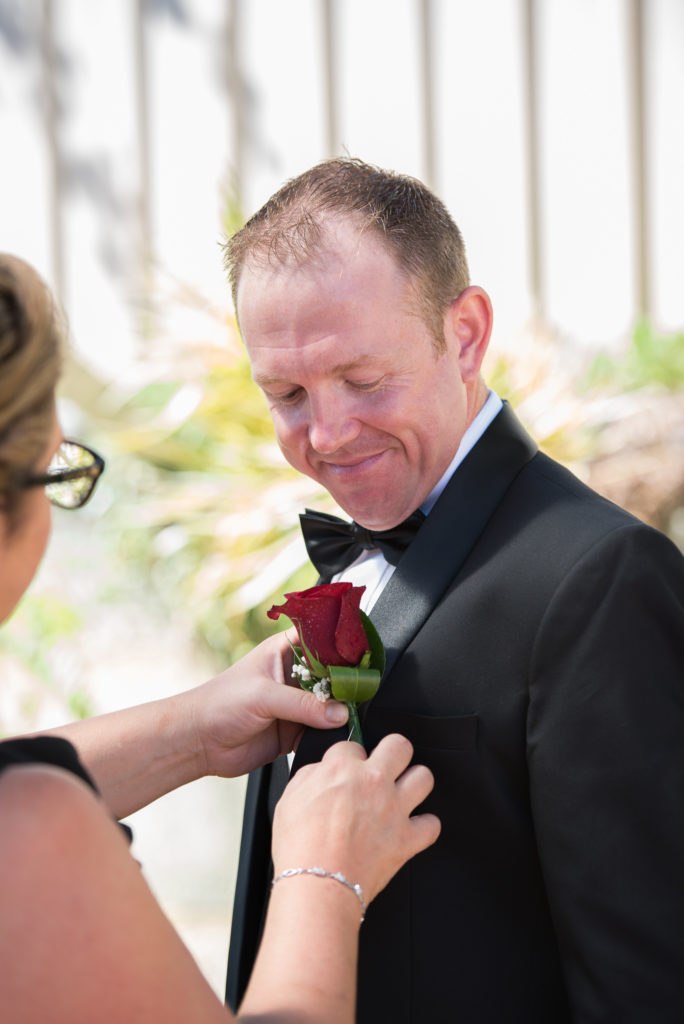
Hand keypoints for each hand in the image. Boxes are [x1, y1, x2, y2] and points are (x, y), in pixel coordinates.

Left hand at [185, 631, 348, 778]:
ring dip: (343, 711)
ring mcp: (297, 704)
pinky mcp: (296, 731)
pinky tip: (341, 735)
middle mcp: (295, 675)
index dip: (343, 645)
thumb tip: (339, 713)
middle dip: (349, 683)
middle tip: (365, 690)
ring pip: (332, 704)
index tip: (364, 657)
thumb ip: (303, 705)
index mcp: (286, 651)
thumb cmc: (219, 704)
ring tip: (357, 714)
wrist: (199, 742)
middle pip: (333, 674)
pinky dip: (332, 734)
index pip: (322, 639)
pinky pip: (323, 731)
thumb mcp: (263, 696)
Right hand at [272, 734, 440, 903]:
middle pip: (399, 745)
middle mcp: (373, 783)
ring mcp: (394, 809)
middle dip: (393, 752)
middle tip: (387, 764)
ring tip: (403, 792)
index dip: (349, 758)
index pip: (353, 745)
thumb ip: (311, 777)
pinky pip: (432, 824)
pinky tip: (412, 828)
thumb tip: (323, 772)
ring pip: (424, 777)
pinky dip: (424, 826)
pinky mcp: (407, 838)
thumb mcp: (289, 798)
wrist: (318, 885)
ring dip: (414, 783)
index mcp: (342, 770)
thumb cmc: (300, 848)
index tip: (349, 768)